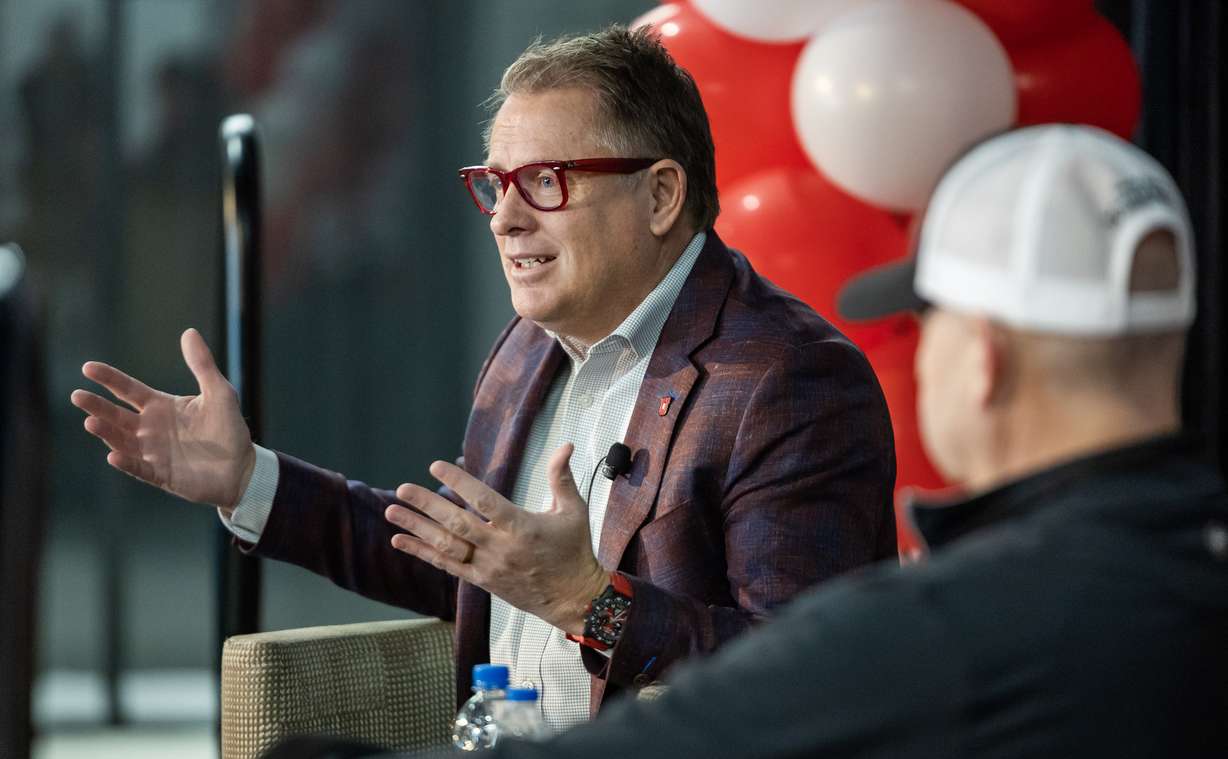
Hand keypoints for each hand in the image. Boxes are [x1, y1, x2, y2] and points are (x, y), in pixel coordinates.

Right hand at [70, 328, 255, 511]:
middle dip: (97, 406)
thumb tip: (189, 332)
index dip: (109, 378)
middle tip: (78, 396)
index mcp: (161, 406)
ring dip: (106, 432)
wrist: (242, 467)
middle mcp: (150, 428)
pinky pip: (138, 468)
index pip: (128, 390)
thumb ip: (202, 365)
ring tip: (91, 422)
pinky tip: (113, 455)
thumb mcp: (219, 392)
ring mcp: (152, 452)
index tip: (88, 368)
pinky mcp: (160, 474)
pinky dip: (125, 462)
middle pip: (116, 415)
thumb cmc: (229, 428)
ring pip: (121, 441)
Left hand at [385, 443, 608, 635]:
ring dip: (417, 528)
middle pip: (456, 523)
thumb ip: (562, 478)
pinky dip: (422, 553)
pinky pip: (447, 566)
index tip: (436, 467)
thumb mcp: (574, 511)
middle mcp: (500, 548)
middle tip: (402, 488)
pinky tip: (400, 542)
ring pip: (446, 546)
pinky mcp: (481, 581)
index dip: (459, 483)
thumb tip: (566, 445)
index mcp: (521, 527)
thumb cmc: (574, 551)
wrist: (574, 599)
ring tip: (392, 511)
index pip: (484, 501)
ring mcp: (488, 566)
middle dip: (426, 505)